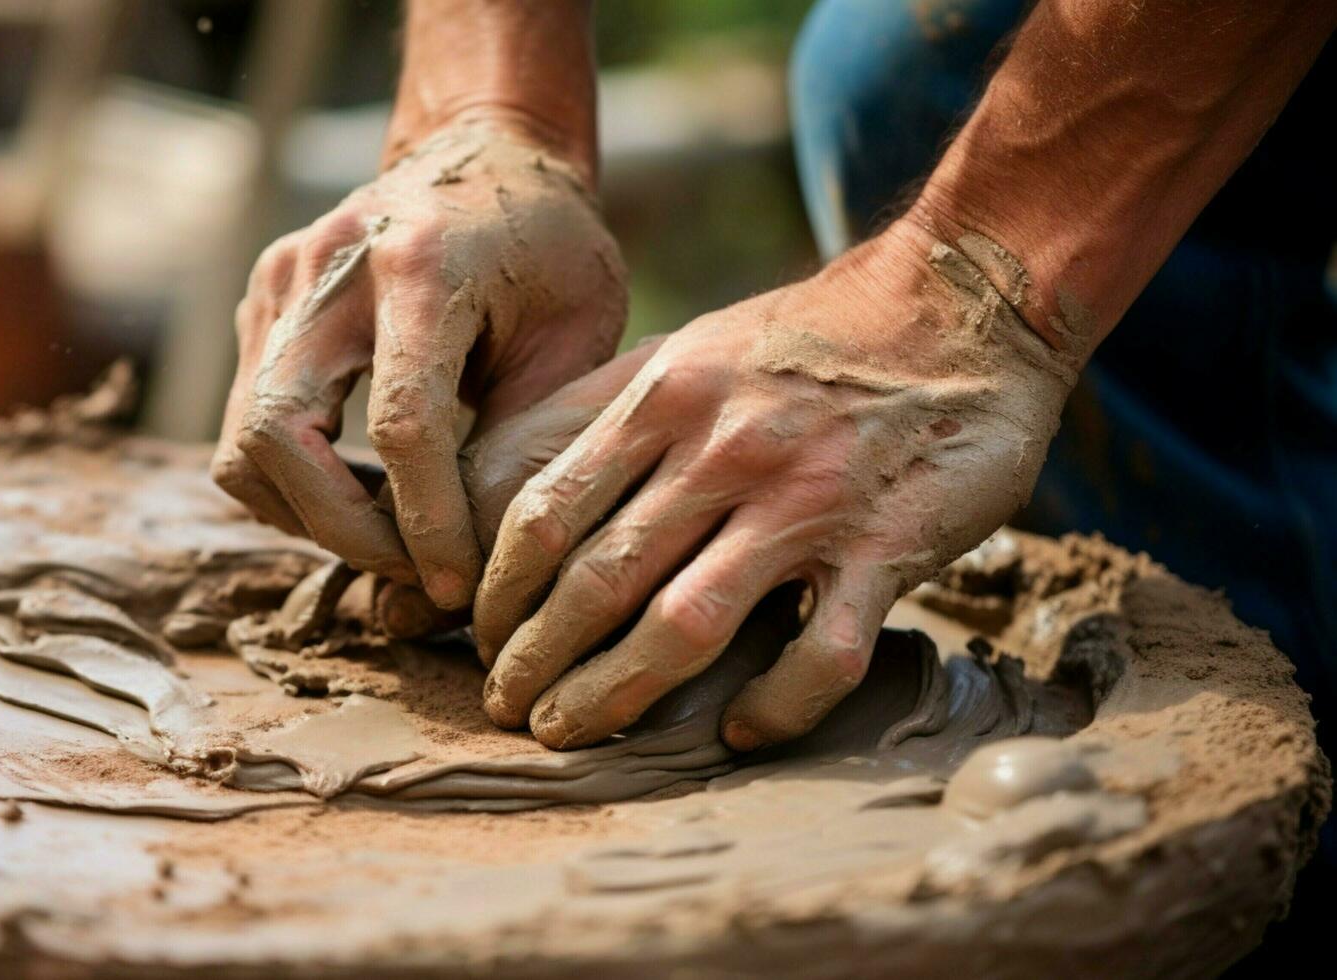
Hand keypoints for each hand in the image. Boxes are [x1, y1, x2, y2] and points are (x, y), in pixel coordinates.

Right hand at [212, 120, 625, 610]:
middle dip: (338, 530)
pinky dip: (291, 478)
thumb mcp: (573, 335)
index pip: (400, 424)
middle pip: (277, 436)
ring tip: (387, 537)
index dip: (424, 522)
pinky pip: (244, 422)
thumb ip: (522, 433)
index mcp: (422, 267)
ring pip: (242, 442)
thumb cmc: (548, 247)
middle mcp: (328, 268)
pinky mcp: (259, 303)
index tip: (456, 585)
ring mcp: (278, 282)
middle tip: (408, 574)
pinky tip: (359, 492)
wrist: (484, 151)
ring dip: (305, 513)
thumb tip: (476, 554)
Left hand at [472, 220, 1084, 749]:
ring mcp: (806, 502)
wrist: (964, 300)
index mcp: (666, 398)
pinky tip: (739, 731)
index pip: (547, 511)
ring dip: (612, 693)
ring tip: (570, 732)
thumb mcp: (693, 345)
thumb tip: (506, 468)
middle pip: (597, 578)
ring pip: (684, 627)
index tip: (478, 632)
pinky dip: (773, 707)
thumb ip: (607, 407)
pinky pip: (819, 656)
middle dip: (532, 656)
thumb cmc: (811, 334)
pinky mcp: (887, 546)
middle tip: (503, 704)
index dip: (497, 587)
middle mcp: (724, 450)